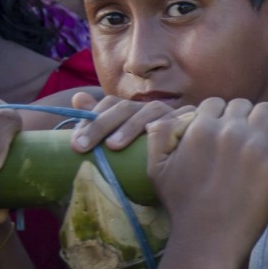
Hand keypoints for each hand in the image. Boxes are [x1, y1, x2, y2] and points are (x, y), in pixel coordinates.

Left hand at [68, 92, 182, 152]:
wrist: (187, 171)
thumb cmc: (149, 158)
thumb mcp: (121, 143)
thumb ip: (99, 121)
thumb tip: (77, 97)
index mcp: (134, 112)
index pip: (110, 104)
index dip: (92, 120)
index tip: (76, 142)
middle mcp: (152, 109)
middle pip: (126, 107)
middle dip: (101, 124)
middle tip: (81, 146)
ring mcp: (173, 115)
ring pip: (150, 111)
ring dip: (130, 127)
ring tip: (113, 146)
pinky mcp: (191, 124)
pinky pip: (178, 122)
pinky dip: (166, 128)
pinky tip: (155, 142)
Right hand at [146, 98, 267, 251]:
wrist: (209, 241)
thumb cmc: (183, 207)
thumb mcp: (156, 170)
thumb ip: (158, 137)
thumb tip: (158, 117)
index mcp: (200, 129)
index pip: (215, 104)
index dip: (219, 117)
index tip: (225, 132)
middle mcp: (228, 132)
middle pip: (243, 105)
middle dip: (243, 118)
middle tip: (246, 138)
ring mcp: (256, 145)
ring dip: (267, 119)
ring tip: (267, 135)